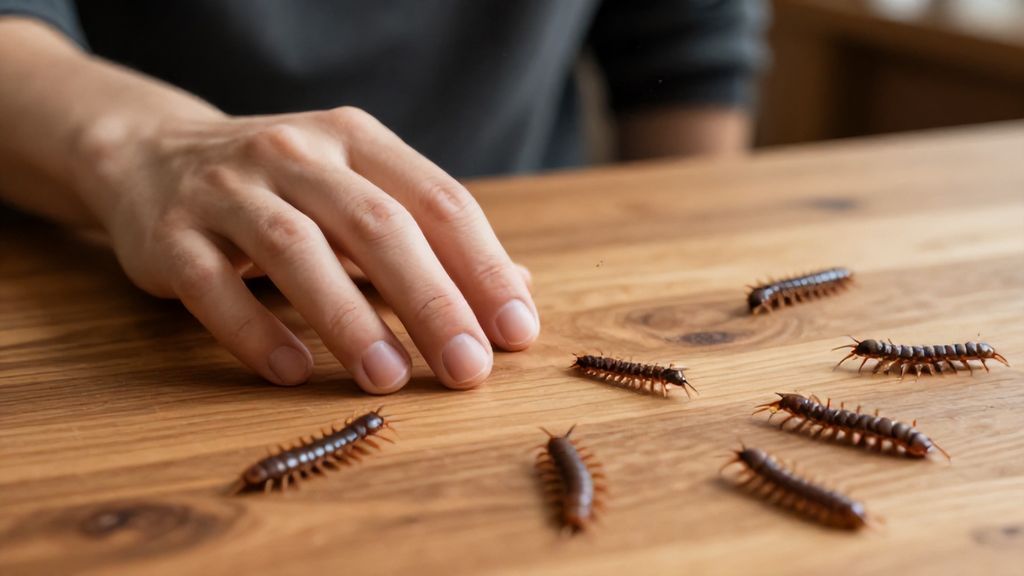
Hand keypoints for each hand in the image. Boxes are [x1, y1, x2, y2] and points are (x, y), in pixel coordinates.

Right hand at [79, 107, 538, 392]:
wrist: (150, 155)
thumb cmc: (282, 186)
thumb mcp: (358, 189)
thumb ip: (433, 238)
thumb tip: (520, 289)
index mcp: (356, 139)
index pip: (437, 200)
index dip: (483, 267)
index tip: (516, 330)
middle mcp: (295, 153)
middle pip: (377, 225)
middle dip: (431, 300)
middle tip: (468, 368)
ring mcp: (226, 189)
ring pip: (297, 250)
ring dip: (349, 320)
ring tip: (390, 378)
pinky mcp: (168, 235)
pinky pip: (213, 286)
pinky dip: (256, 332)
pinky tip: (294, 373)